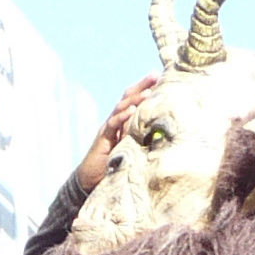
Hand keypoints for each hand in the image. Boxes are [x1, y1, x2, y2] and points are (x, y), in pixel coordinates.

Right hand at [76, 77, 158, 191]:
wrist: (90, 180)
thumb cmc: (112, 166)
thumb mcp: (131, 149)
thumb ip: (142, 139)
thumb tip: (164, 136)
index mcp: (123, 122)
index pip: (133, 100)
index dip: (145, 88)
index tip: (160, 78)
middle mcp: (115, 121)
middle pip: (127, 98)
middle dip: (141, 86)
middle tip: (155, 75)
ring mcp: (108, 128)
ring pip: (121, 108)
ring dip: (135, 99)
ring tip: (148, 92)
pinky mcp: (103, 138)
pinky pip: (113, 124)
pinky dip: (122, 117)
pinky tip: (132, 110)